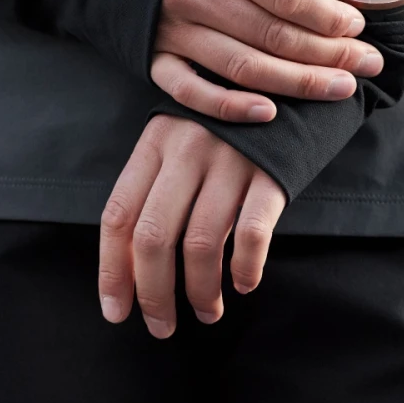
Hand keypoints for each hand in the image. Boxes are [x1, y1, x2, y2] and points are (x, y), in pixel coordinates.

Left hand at [99, 115, 285, 337]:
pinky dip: (245, 268)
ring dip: (200, 290)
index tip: (116, 312)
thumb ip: (157, 186)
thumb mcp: (180, 138)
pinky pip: (252, 233)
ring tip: (207, 312)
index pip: (118, 215)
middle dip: (153, 293)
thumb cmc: (226, 122)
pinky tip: (244, 284)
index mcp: (154, 144)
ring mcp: (230, 158)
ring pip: (200, 243)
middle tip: (161, 326)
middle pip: (153, 236)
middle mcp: (186, 150)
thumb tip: (133, 263)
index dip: (112, 270)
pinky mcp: (272, 170)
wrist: (291, 76)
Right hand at [149, 0, 384, 123]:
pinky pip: (191, 92)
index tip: (357, 25)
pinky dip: (229, 107)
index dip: (324, 14)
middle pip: (270, 34)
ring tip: (341, 88)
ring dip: (296, 82)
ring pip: (242, 67)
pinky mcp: (153, 60)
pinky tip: (271, 114)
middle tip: (369, 63)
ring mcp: (170, 31)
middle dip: (327, 52)